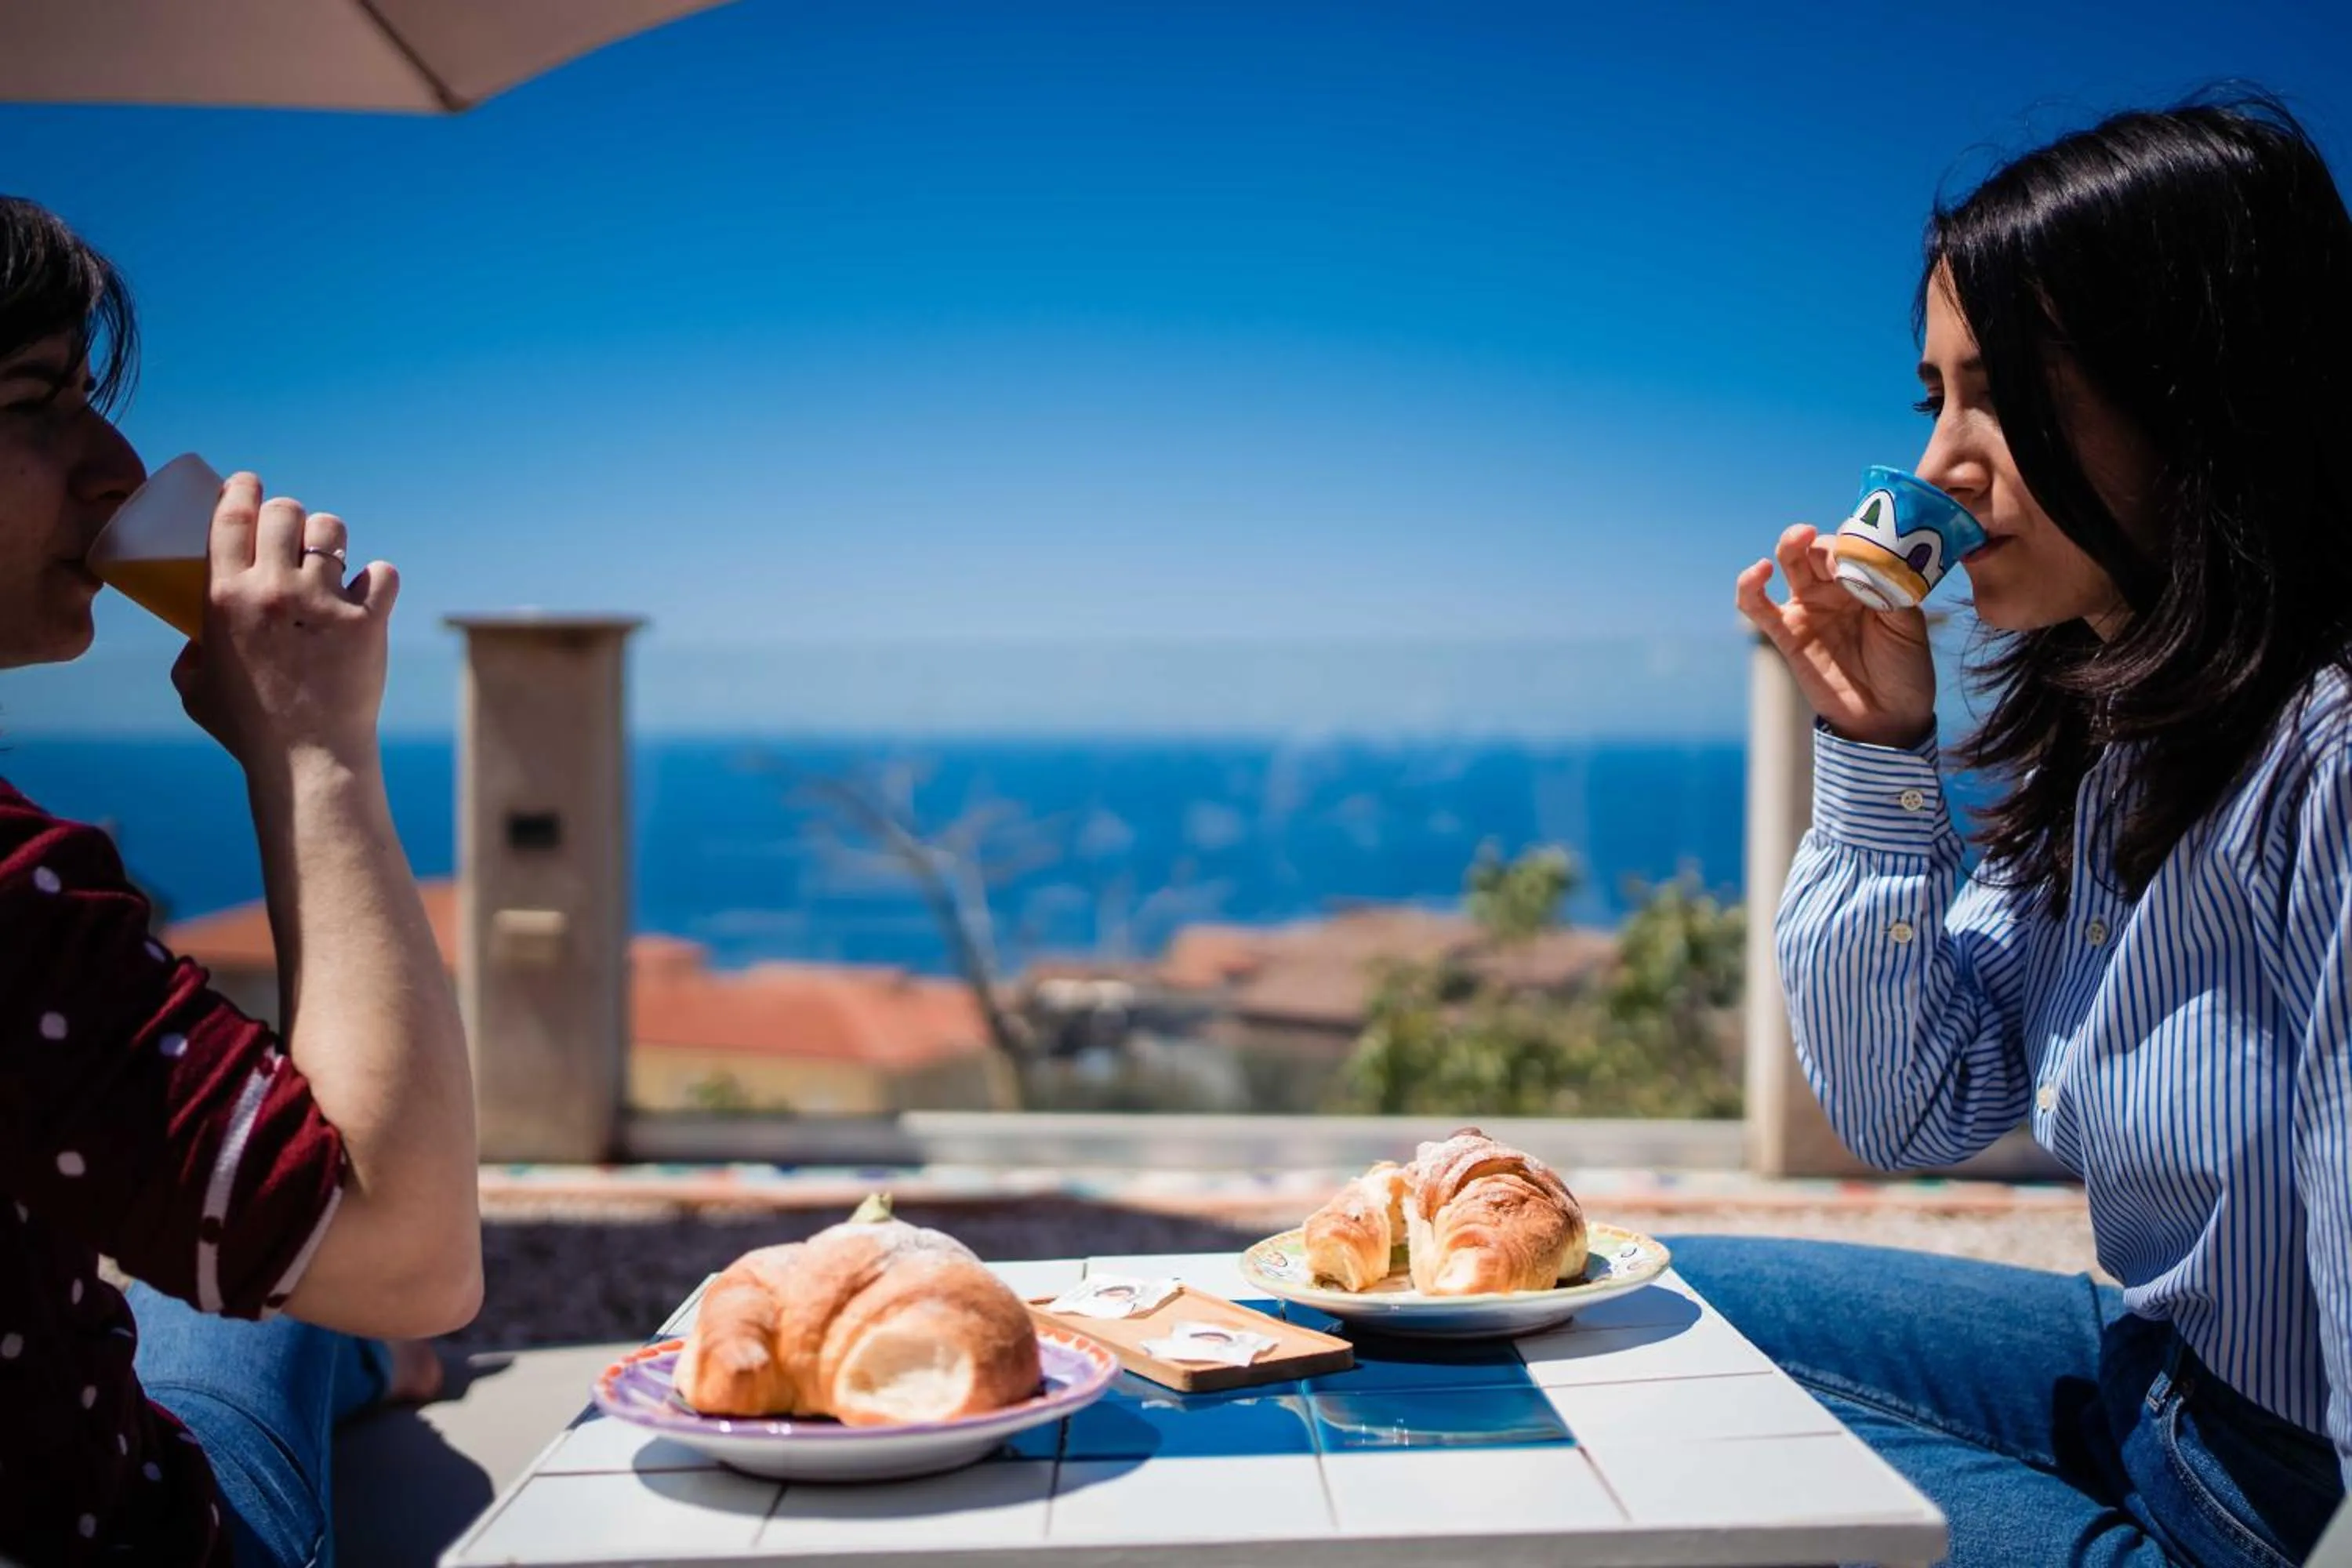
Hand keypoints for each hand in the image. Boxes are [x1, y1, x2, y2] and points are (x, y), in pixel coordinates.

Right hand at [172, 473, 398, 772]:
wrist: (307, 760)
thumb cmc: (247, 729)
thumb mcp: (195, 688)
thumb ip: (189, 654)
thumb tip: (194, 639)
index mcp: (225, 597)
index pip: (232, 515)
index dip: (242, 489)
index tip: (249, 484)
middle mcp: (273, 591)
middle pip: (284, 513)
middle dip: (287, 514)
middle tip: (291, 531)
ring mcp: (323, 604)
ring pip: (332, 531)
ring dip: (330, 539)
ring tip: (329, 560)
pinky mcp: (367, 622)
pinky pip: (382, 573)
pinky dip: (378, 579)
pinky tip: (370, 592)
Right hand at [1735, 524, 1935, 748]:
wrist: (1887, 717)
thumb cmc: (1905, 669)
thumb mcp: (1908, 624)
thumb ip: (1887, 589)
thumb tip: (1861, 564)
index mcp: (1869, 580)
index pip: (1855, 545)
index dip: (1856, 542)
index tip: (1866, 551)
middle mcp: (1837, 588)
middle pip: (1821, 547)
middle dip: (1827, 542)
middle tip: (1839, 556)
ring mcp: (1809, 608)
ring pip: (1791, 562)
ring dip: (1791, 543)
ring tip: (1799, 537)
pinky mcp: (1786, 632)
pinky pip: (1757, 604)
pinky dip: (1749, 584)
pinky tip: (1759, 570)